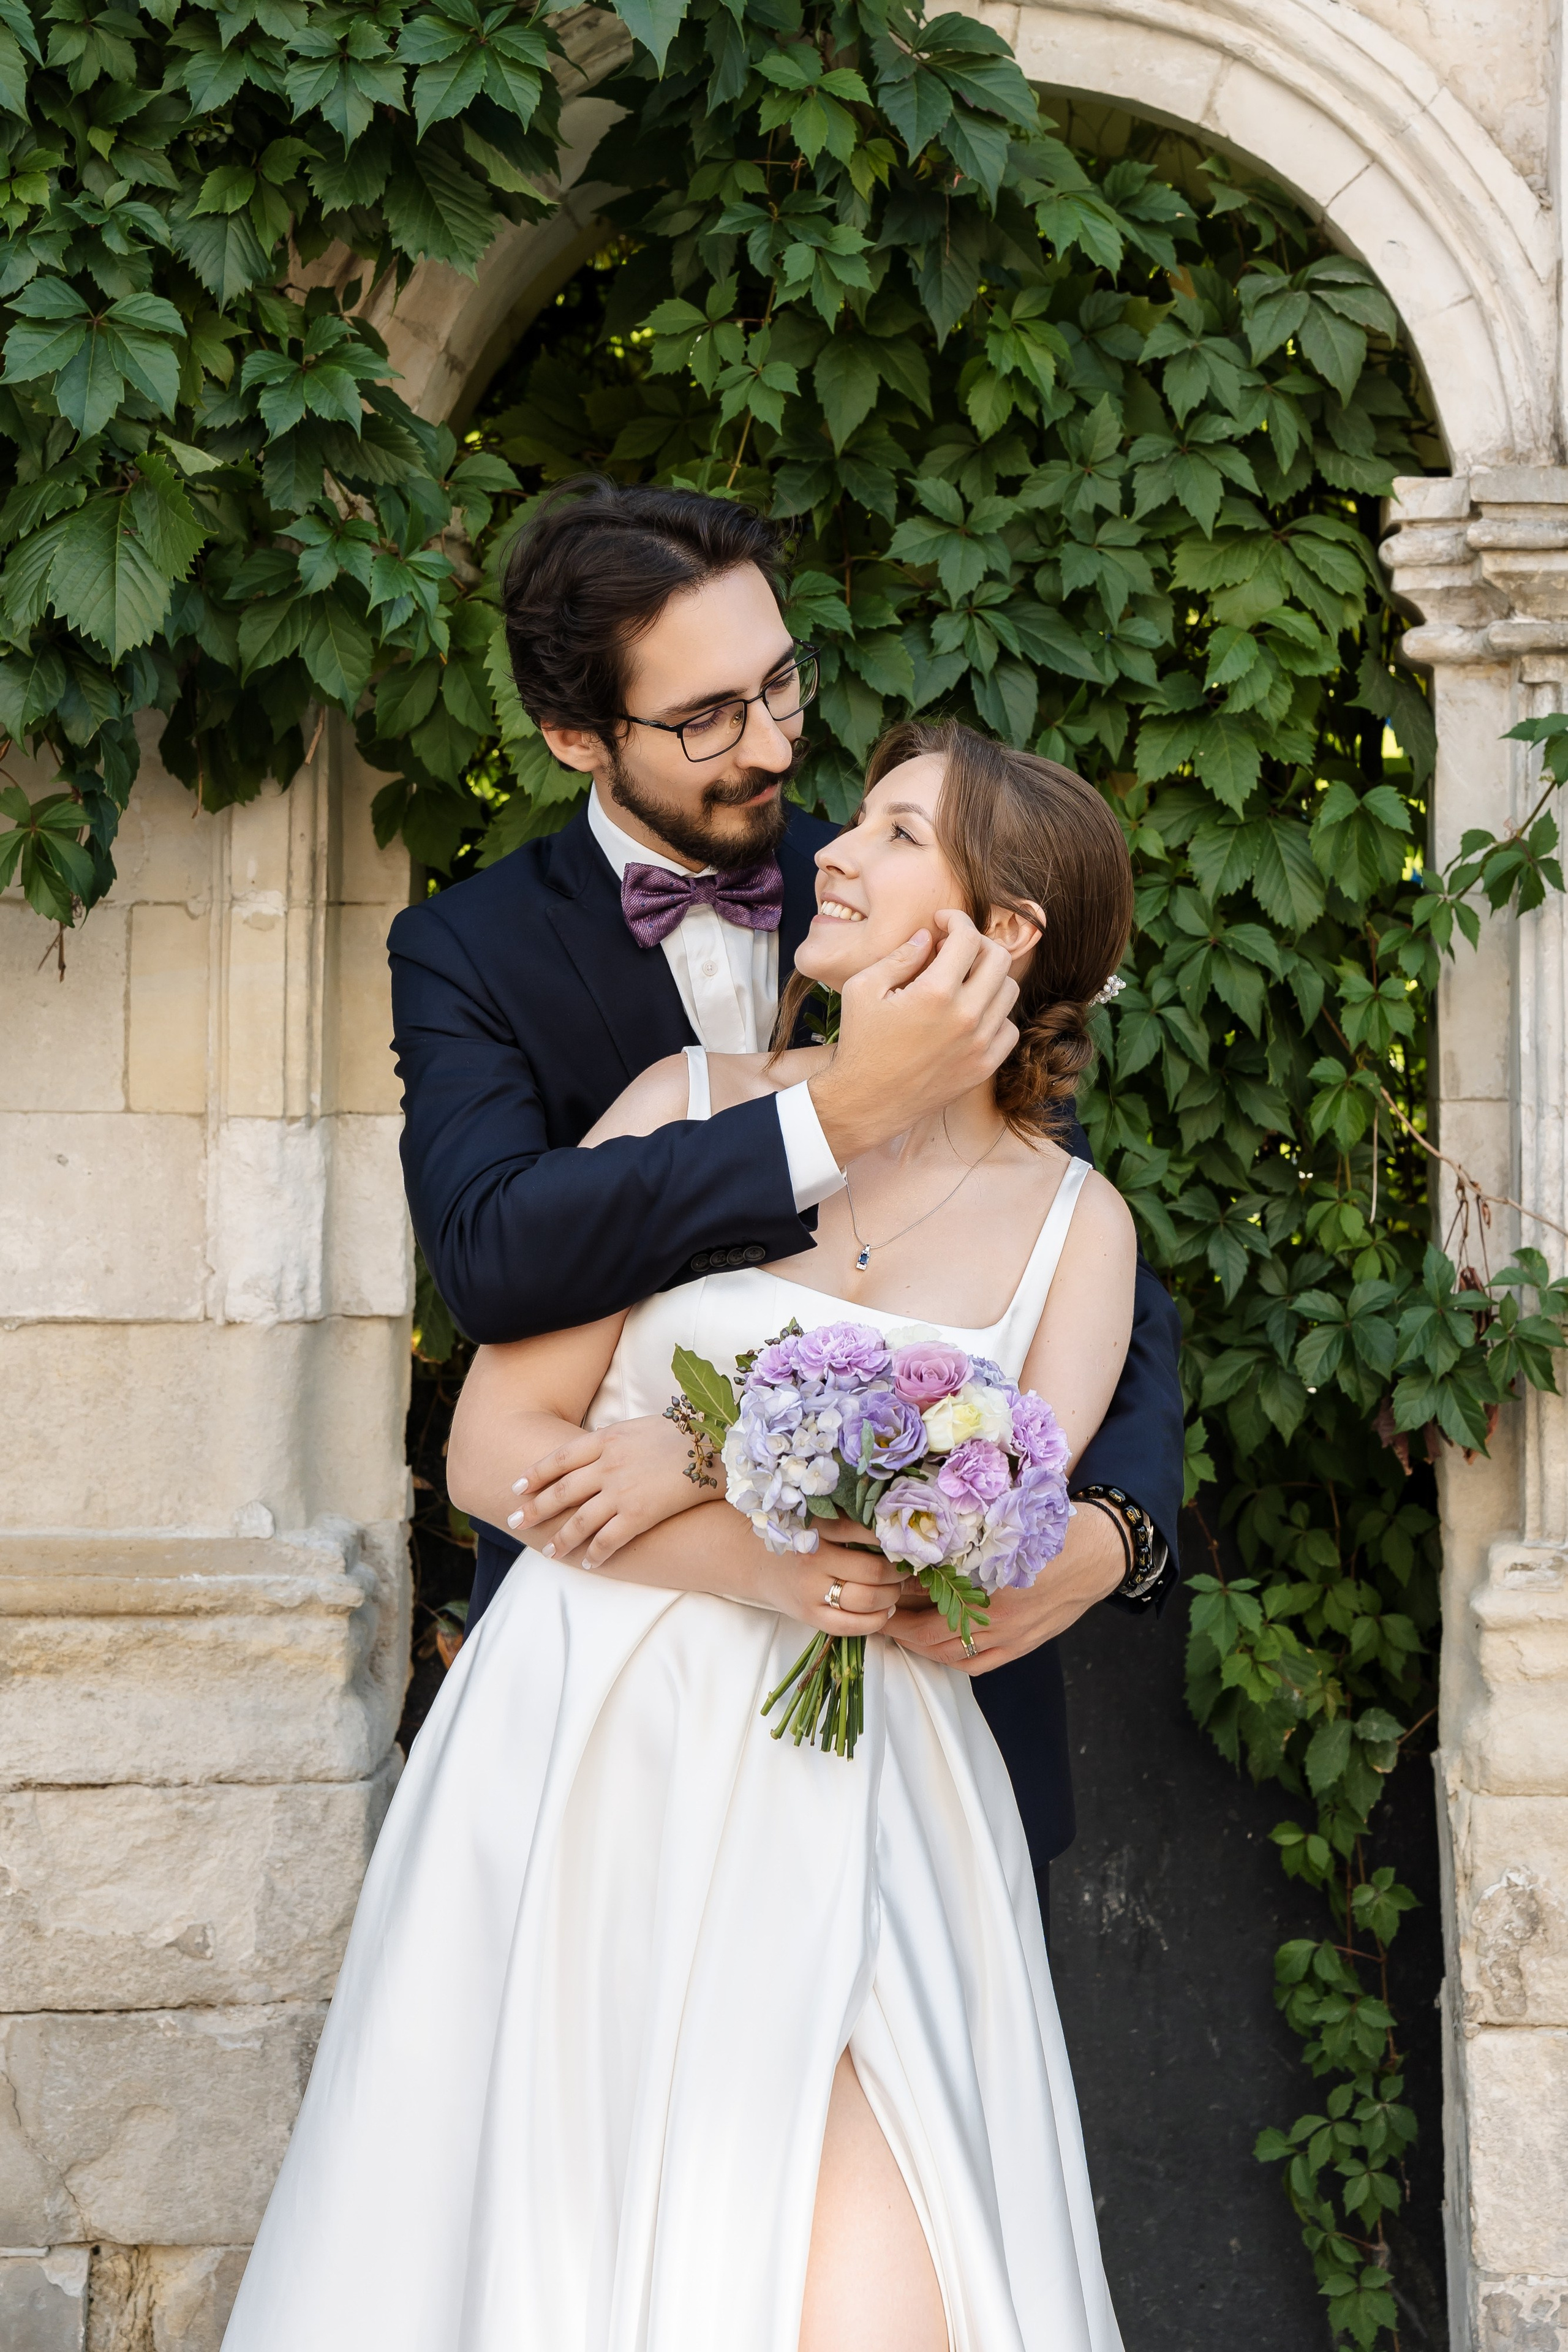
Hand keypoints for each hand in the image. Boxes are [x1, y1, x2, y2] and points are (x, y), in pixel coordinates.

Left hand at [506, 1414, 708, 1566]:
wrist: (714, 1448)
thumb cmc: (682, 1435)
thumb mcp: (637, 1428)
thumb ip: (611, 1442)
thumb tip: (592, 1457)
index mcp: (606, 1439)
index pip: (559, 1459)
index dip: (534, 1474)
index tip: (516, 1488)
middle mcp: (607, 1465)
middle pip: (561, 1491)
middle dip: (534, 1509)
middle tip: (515, 1523)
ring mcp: (621, 1491)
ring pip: (579, 1520)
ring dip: (560, 1539)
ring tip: (547, 1552)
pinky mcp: (639, 1515)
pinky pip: (609, 1539)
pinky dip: (595, 1554)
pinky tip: (587, 1563)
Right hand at [744, 1530, 905, 1635]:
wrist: (754, 1559)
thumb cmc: (796, 1534)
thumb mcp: (818, 1517)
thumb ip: (851, 1519)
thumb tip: (899, 1529)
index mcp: (818, 1526)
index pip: (868, 1532)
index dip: (894, 1538)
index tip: (907, 1540)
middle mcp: (813, 1557)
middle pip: (874, 1570)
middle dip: (899, 1571)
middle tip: (906, 1567)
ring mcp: (810, 1590)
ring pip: (867, 1598)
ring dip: (891, 1595)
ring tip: (895, 1587)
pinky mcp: (808, 1615)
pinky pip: (851, 1626)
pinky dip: (876, 1620)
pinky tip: (885, 1610)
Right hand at [807, 909, 1019, 1166]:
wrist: (866, 1101)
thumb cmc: (860, 1043)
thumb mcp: (864, 988)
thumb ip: (900, 956)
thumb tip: (927, 937)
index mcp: (935, 993)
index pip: (968, 937)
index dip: (956, 920)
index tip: (943, 923)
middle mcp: (966, 1017)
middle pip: (999, 959)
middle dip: (977, 943)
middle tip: (956, 947)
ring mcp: (980, 1044)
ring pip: (1009, 991)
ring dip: (989, 976)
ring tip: (964, 980)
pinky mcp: (984, 1067)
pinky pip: (1009, 1028)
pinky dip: (996, 1014)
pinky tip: (971, 1014)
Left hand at [886, 1501, 1125, 1673]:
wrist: (1098, 1553)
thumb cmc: (1050, 1533)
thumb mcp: (1003, 1531)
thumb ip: (962, 1546)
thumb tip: (918, 1556)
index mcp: (992, 1587)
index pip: (931, 1607)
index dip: (901, 1606)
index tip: (881, 1595)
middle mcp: (1000, 1620)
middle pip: (935, 1637)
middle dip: (903, 1629)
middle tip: (880, 1616)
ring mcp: (1012, 1637)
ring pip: (953, 1654)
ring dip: (922, 1646)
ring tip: (901, 1630)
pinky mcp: (1023, 1645)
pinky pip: (978, 1663)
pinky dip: (951, 1659)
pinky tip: (936, 1648)